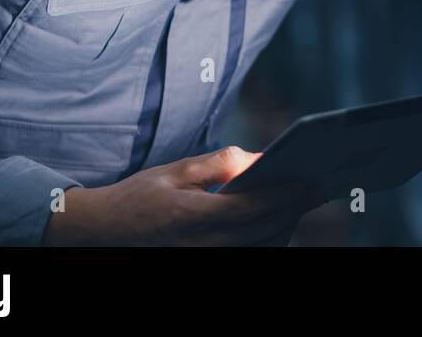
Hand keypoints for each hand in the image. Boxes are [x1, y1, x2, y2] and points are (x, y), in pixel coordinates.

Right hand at [41, 145, 324, 245]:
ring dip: (283, 224)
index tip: (310, 180)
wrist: (102, 233)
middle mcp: (200, 246)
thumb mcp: (175, 171)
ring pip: (258, 247)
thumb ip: (217, 165)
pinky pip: (247, 253)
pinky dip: (266, 237)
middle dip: (293, 209)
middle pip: (262, 231)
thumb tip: (258, 159)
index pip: (249, 209)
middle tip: (319, 187)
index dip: (284, 195)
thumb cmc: (139, 197)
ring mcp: (203, 258)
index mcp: (190, 218)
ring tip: (304, 200)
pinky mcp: (204, 261)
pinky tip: (279, 218)